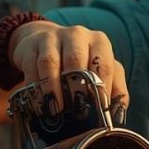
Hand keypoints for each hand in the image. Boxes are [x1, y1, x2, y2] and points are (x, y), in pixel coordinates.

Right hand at [9, 20, 129, 118]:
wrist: (47, 41)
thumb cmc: (83, 61)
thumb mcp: (103, 70)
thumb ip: (116, 89)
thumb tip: (118, 113)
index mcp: (99, 42)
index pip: (103, 65)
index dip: (101, 88)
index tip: (98, 108)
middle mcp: (77, 35)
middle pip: (76, 60)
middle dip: (75, 87)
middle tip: (75, 109)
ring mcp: (52, 37)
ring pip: (50, 62)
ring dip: (52, 88)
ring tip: (55, 109)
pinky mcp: (30, 45)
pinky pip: (31, 65)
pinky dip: (35, 85)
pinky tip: (39, 100)